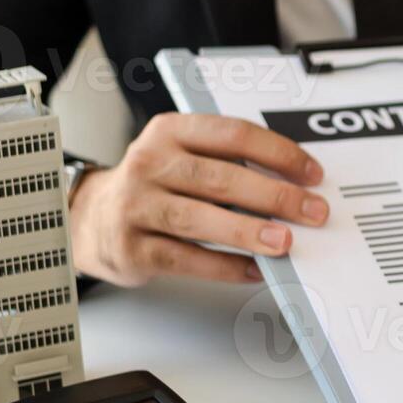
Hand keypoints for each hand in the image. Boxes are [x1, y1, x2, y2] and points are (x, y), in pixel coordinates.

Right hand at [70, 113, 327, 285]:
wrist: (89, 219)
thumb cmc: (154, 187)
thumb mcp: (181, 157)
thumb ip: (227, 162)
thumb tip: (295, 186)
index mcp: (169, 132)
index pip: (232, 135)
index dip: (278, 154)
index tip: (312, 175)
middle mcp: (149, 164)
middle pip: (220, 179)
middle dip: (275, 196)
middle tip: (313, 212)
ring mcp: (136, 207)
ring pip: (200, 219)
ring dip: (249, 232)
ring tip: (285, 242)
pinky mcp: (132, 248)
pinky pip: (187, 259)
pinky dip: (225, 267)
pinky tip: (254, 270)